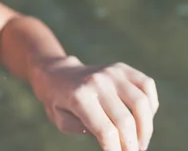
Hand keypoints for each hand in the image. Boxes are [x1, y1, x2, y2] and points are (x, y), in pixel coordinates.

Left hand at [29, 56, 158, 150]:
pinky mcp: (122, 68)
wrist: (58, 75)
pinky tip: (143, 119)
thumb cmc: (59, 102)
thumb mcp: (61, 121)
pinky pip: (147, 85)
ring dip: (146, 129)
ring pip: (142, 104)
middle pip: (125, 121)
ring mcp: (111, 72)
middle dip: (131, 145)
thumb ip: (82, 130)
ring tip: (140, 142)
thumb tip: (111, 139)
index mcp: (79, 97)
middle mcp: (97, 82)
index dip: (115, 150)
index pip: (105, 131)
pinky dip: (151, 105)